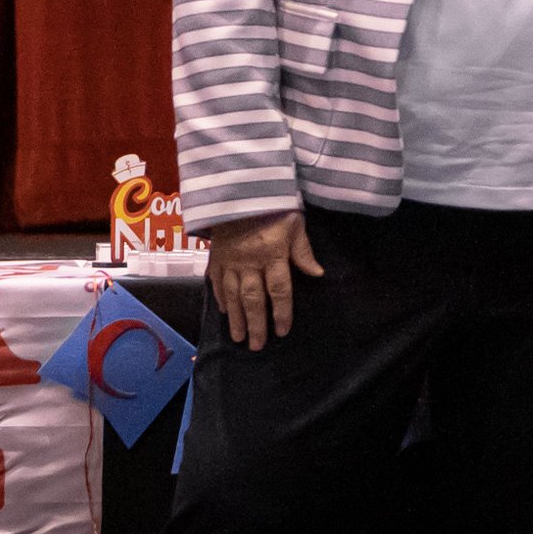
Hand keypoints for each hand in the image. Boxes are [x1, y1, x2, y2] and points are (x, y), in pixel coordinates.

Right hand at [206, 209, 323, 349]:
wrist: (238, 187)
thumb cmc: (273, 204)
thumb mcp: (294, 222)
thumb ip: (303, 250)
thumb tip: (317, 274)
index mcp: (273, 253)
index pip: (279, 289)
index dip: (282, 312)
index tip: (283, 331)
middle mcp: (250, 261)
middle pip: (253, 298)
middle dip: (257, 324)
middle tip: (258, 346)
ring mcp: (229, 260)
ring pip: (233, 295)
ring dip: (237, 318)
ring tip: (239, 338)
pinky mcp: (215, 256)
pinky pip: (216, 281)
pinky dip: (220, 298)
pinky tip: (224, 312)